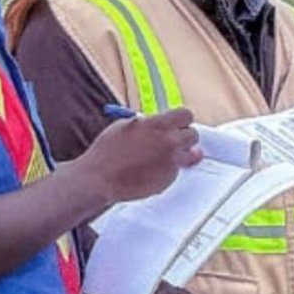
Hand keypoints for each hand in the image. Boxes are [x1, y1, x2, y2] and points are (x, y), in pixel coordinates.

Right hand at [74, 106, 203, 202]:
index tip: (177, 122)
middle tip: (172, 139)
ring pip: (190, 154)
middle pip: (193, 134)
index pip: (185, 114)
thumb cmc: (108, 152)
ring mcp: (171, 162)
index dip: (181, 119)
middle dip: (183, 136)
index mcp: (157, 125)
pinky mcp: (169, 179)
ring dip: (180, 153)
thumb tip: (157, 123)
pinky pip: (176, 170)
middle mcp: (169, 142)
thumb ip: (147, 124)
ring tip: (163, 156)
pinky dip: (168, 169)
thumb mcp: (126, 125)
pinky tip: (151, 169)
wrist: (101, 178)